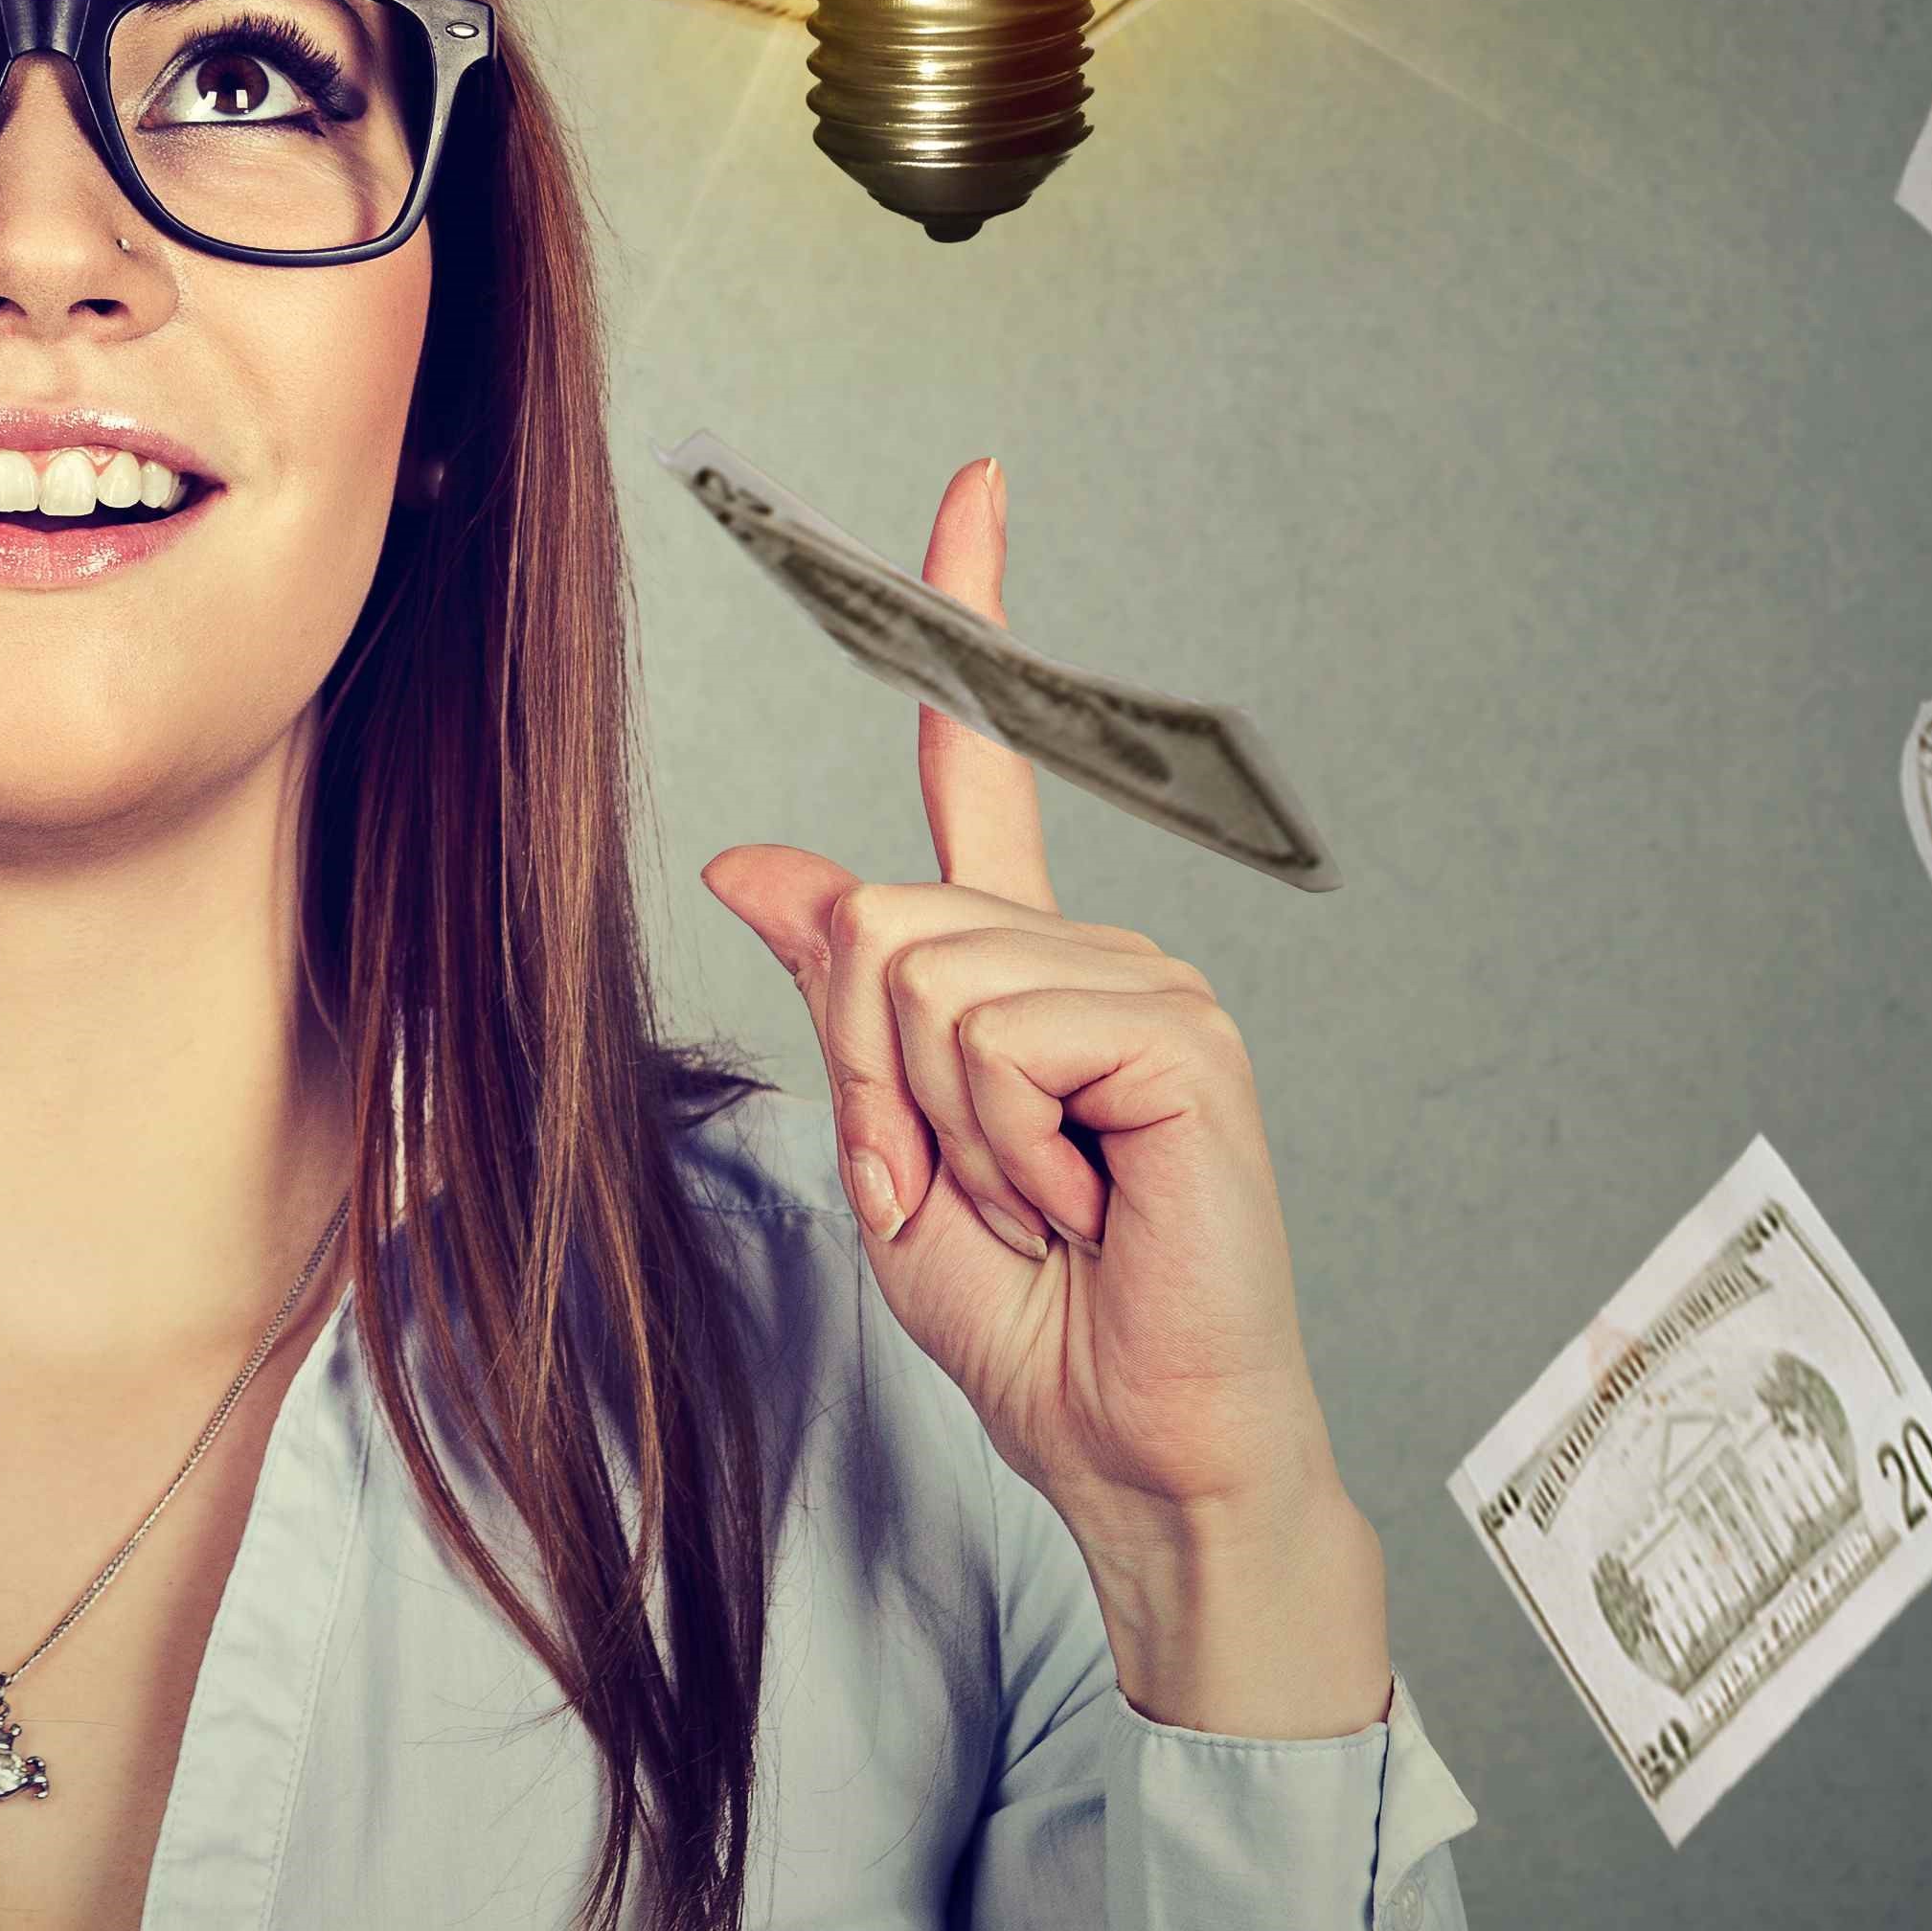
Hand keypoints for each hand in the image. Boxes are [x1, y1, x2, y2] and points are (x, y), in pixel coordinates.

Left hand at [700, 463, 1391, 1739]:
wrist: (1128, 1444)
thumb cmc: (1028, 1318)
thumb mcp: (882, 1149)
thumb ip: (834, 1001)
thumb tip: (749, 865)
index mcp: (1019, 963)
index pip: (989, 759)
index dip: (972, 617)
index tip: (976, 486)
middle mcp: (1092, 950)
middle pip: (879, 926)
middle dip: (876, 1084)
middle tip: (964, 1185)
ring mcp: (1149, 986)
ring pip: (923, 986)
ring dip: (939, 1132)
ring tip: (1037, 1203)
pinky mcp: (1182, 1039)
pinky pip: (1000, 1042)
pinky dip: (1005, 1150)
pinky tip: (1085, 1203)